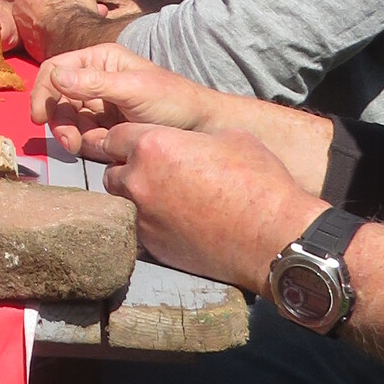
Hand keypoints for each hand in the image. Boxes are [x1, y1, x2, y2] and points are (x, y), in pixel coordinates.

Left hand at [12, 0, 136, 59]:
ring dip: (48, 12)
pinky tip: (64, 31)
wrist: (74, 44)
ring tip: (68, 15)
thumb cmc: (74, 10)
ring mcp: (22, 26)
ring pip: (34, 13)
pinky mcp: (28, 43)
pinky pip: (37, 32)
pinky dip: (47, 29)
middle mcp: (19, 5)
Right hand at [31, 44, 223, 153]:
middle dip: (60, 121)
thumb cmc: (173, 101)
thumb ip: (94, 84)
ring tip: (89, 147)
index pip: (55, 70)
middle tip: (70, 143)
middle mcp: (95, 80)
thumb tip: (55, 76)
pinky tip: (106, 149)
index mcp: (99, 61)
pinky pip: (83, 136)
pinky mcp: (106, 127)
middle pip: (57, 99)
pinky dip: (88, 145)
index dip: (42, 92)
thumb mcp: (134, 90)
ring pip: (68, 121)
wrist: (201, 128)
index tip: (38, 117)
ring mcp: (99, 105)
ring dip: (73, 136)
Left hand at [78, 123, 318, 290]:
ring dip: (135, 197)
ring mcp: (142, 217)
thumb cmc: (257, 181)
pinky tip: (175, 222)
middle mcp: (138, 182)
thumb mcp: (228, 138)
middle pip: (112, 171)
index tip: (144, 145)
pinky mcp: (151, 246)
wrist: (272, 235)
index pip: (115, 136)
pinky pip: (137, 228)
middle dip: (128, 169)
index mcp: (153, 147)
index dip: (129, 139)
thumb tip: (187, 144)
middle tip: (156, 173)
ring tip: (165, 198)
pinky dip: (150, 222)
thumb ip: (191, 138)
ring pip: (121, 201)